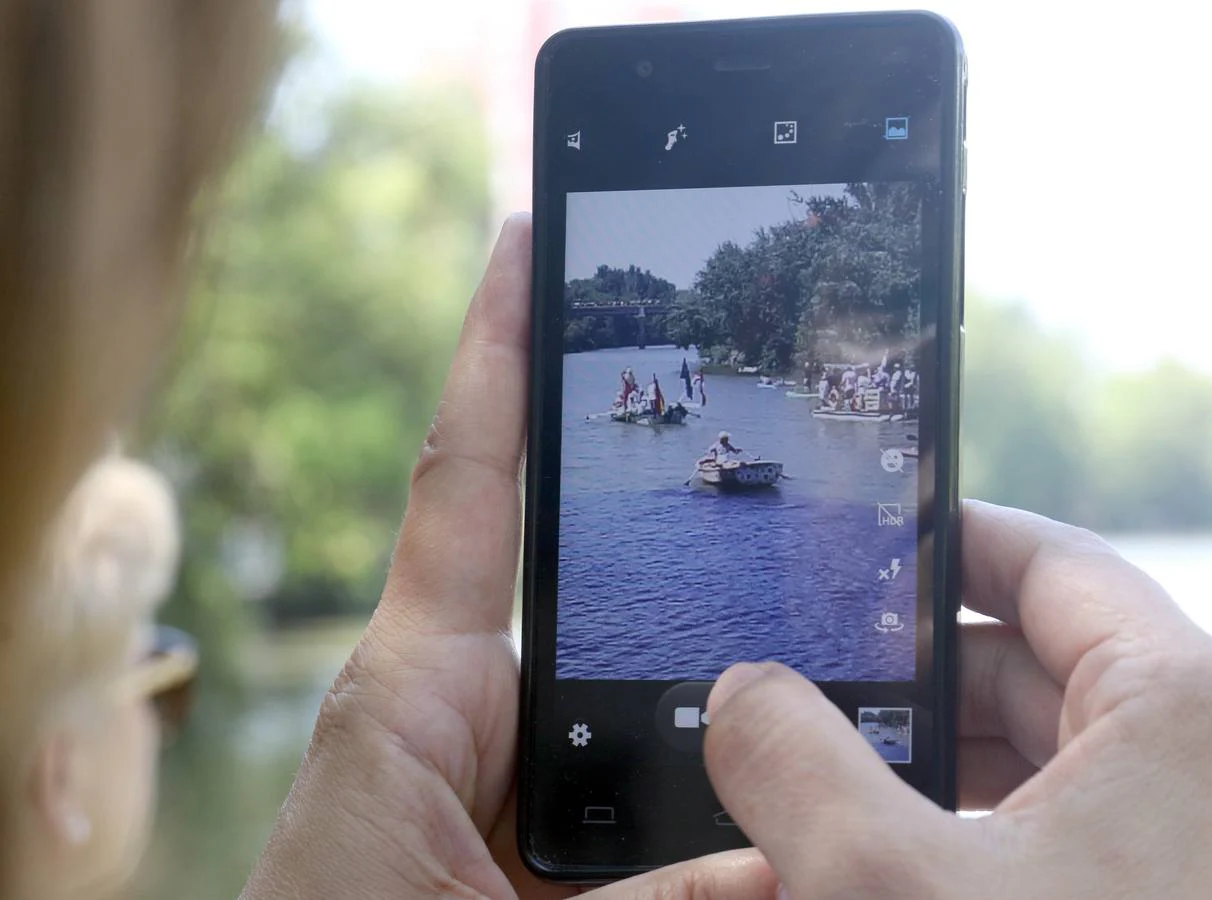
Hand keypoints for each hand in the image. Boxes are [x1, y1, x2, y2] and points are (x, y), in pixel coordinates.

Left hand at [241, 216, 776, 899]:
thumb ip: (636, 898)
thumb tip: (783, 864)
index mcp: (415, 689)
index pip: (466, 481)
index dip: (497, 353)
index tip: (526, 242)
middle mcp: (457, 697)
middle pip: (574, 572)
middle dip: (656, 515)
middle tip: (761, 442)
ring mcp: (492, 750)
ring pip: (621, 675)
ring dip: (701, 680)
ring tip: (807, 685)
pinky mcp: (525, 810)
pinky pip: (626, 747)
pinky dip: (692, 758)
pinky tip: (763, 779)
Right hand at [704, 500, 1211, 898]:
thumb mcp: (892, 892)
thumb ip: (792, 763)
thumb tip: (741, 692)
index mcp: (1180, 712)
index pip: (1048, 566)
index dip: (945, 539)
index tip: (867, 537)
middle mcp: (1197, 770)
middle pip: (1032, 667)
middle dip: (909, 675)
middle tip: (804, 676)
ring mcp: (1182, 847)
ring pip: (1042, 766)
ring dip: (928, 767)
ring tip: (823, 774)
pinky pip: (1053, 843)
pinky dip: (968, 839)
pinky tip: (884, 862)